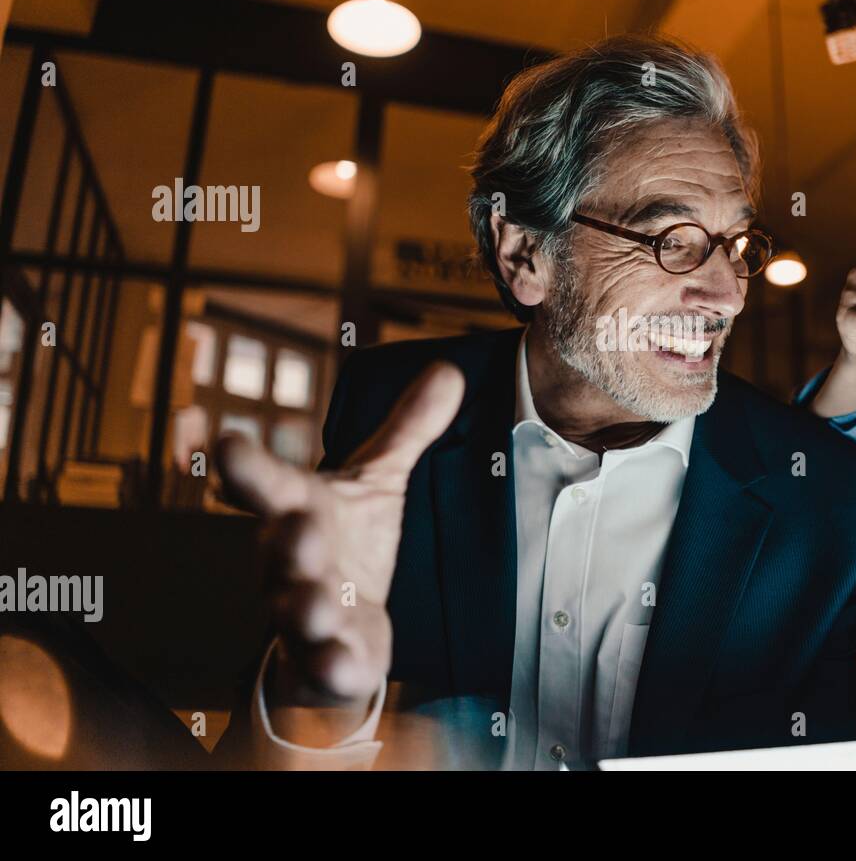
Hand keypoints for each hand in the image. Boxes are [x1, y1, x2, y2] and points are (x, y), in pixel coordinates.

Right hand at [215, 361, 464, 705]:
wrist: (335, 631)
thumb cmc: (346, 544)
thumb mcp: (376, 483)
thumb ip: (405, 429)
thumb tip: (448, 369)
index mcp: (299, 511)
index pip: (268, 485)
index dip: (245, 467)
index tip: (225, 443)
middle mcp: (291, 563)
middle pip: (281, 550)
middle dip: (287, 541)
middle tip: (298, 528)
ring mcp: (304, 614)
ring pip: (296, 611)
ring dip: (304, 607)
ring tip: (314, 602)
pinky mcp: (327, 660)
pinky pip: (326, 666)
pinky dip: (332, 665)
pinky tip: (343, 664)